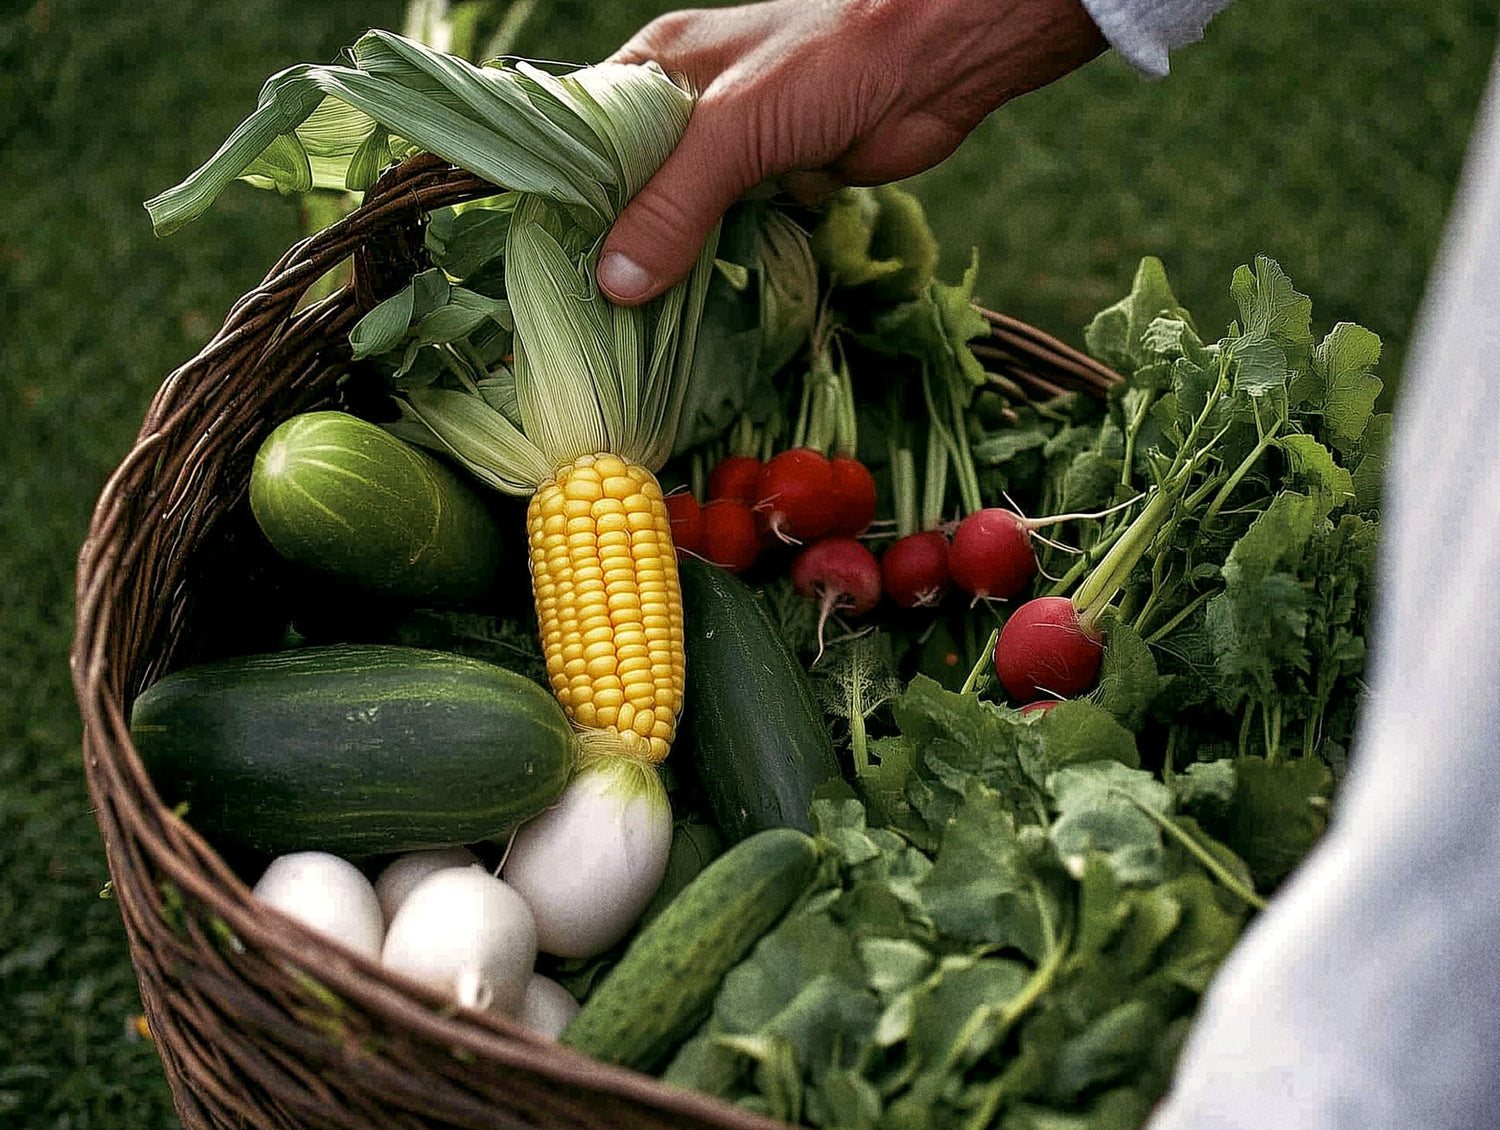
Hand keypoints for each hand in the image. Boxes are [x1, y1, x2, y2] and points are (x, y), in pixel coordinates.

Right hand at [596, 0, 1104, 303]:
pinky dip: (713, 272)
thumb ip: (672, 203)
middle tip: (572, 316)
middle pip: (627, 189)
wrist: (936, 61)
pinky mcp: (775, 185)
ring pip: (679, 220)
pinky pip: (728, 238)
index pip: (578, 138)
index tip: (528, 262)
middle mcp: (685, 112)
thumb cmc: (827, 62)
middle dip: (608, 247)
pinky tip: (686, 316)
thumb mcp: (733, 128)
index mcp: (655, 71)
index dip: (554, 197)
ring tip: (620, 332)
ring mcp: (733, 151)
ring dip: (661, 268)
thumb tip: (614, 285)